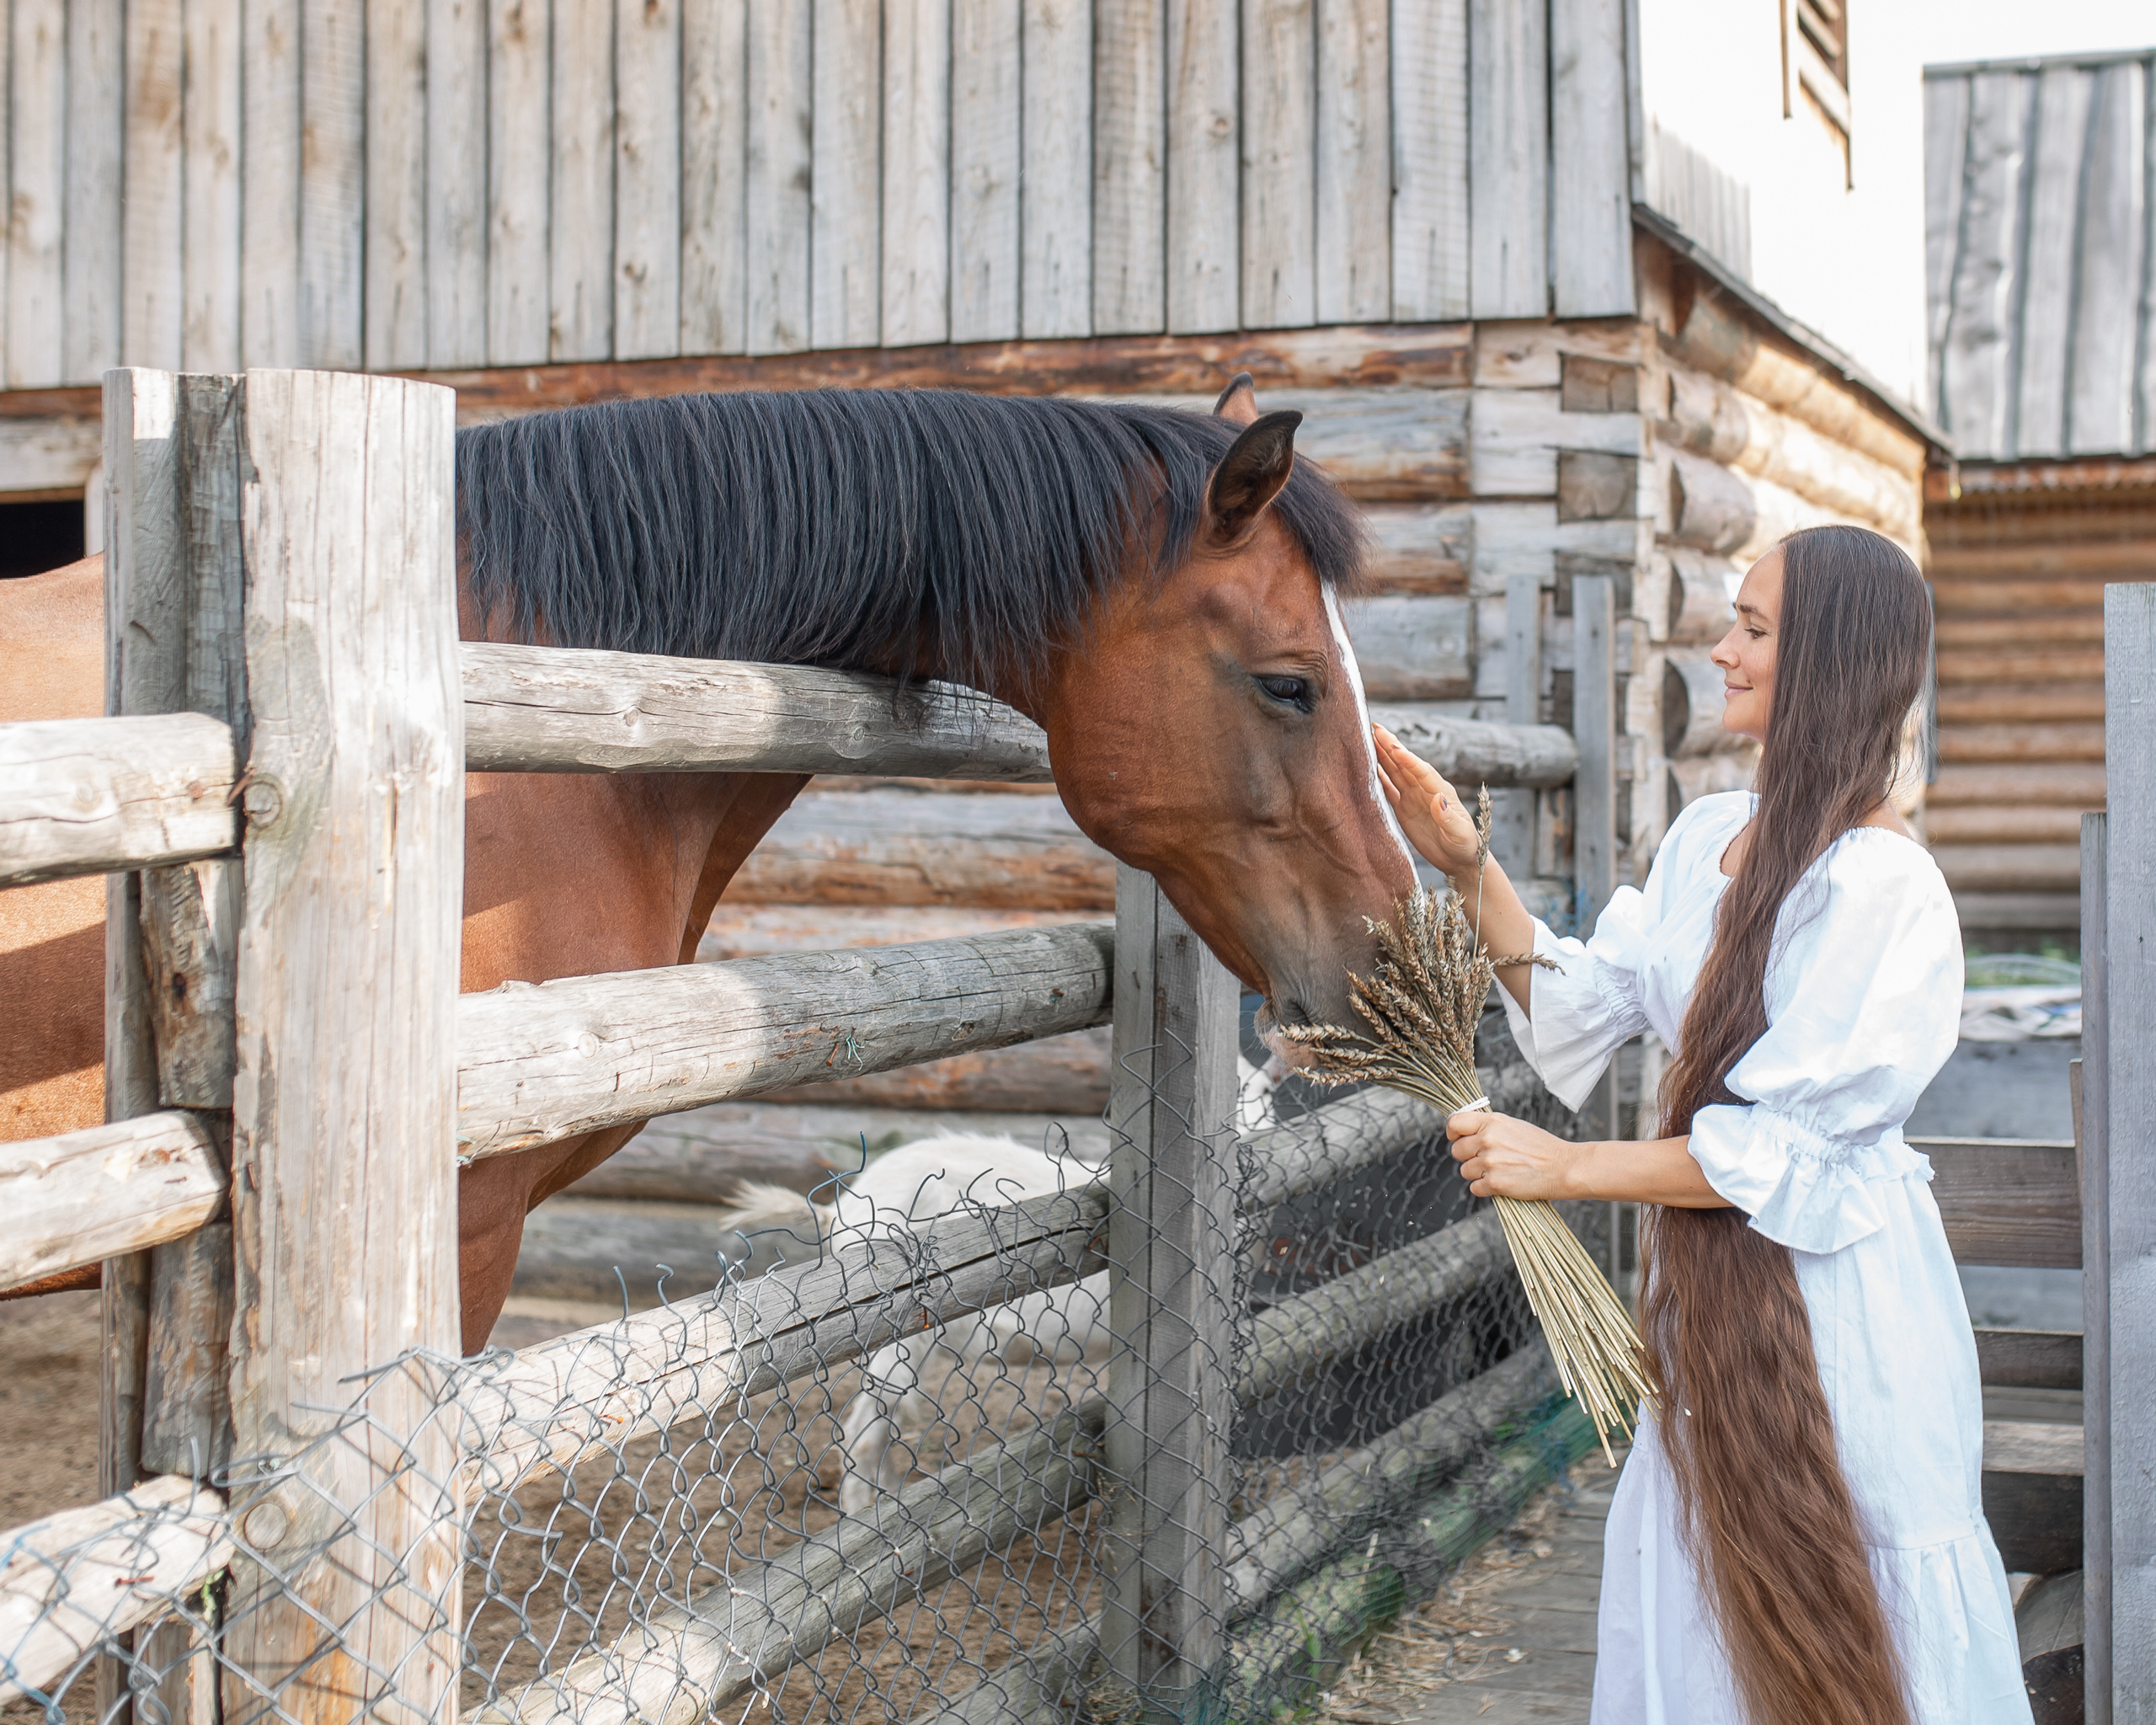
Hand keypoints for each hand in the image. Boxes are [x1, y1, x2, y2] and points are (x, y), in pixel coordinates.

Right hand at [1373, 725, 1483, 876]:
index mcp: (1440, 791)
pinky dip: (1378, 777)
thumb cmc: (1465, 845)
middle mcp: (1425, 789)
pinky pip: (1388, 790)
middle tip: (1375, 728)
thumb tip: (1438, 799)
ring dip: (1382, 756)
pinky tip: (1368, 766)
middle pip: (1405, 764)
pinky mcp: (1404, 809)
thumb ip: (1448, 817)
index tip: (1394, 747)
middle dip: (1390, 746)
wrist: (1459, 860)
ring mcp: (1413, 798)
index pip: (1422, 771)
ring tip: (1367, 739)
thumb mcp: (1460, 833)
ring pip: (1395, 772)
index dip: (1408, 759)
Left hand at [1447, 1107, 1585, 1200]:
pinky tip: (1502, 1182)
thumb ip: (1489, 1127)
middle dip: (1468, 1156)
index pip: (1454, 1123)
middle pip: (1457, 1150)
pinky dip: (1485, 1188)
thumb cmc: (1541, 1147)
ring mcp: (1490, 1162)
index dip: (1453, 1133)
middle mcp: (1488, 1139)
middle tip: (1486, 1159)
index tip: (1458, 1139)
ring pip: (1465, 1171)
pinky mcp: (1495, 1183)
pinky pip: (1475, 1188)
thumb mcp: (1513, 1126)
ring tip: (1499, 1170)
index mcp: (1492, 1122)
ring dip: (1478, 1174)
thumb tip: (1466, 1131)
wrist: (1563, 1168)